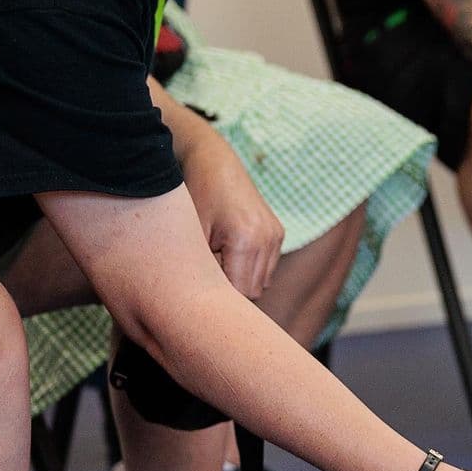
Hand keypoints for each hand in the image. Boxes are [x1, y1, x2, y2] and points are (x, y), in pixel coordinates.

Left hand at [181, 127, 284, 299]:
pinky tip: (230, 255)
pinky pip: (266, 268)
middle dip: (231, 292)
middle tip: (207, 282)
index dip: (221, 300)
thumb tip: (207, 307)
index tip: (202, 299)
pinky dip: (249, 269)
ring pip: (262, 282)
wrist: (213, 163)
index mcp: (246, 240)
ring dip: (241, 281)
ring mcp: (276, 235)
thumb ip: (205, 273)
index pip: (241, 294)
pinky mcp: (278, 232)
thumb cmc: (195, 198)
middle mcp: (268, 239)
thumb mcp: (193, 237)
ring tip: (218, 265)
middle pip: (254, 291)